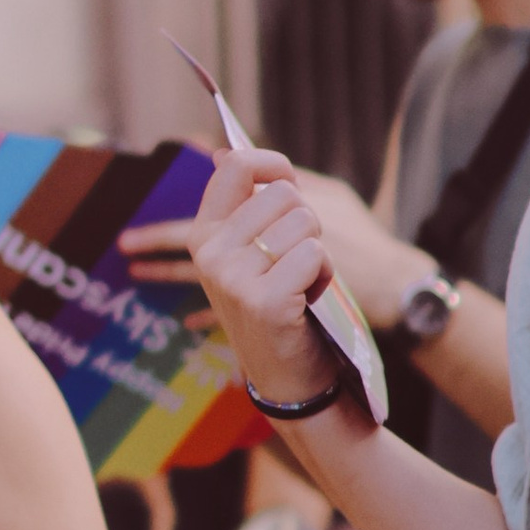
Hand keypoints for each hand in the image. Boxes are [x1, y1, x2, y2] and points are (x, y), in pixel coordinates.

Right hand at [183, 146, 368, 420]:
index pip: (236, 165)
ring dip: (318, 253)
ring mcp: (234, 278)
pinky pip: (314, 255)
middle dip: (307, 223)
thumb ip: (243, 205)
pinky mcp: (265, 300)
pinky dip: (325, 276)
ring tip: (302, 285)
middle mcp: (211, 254)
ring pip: (304, 222)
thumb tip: (223, 150)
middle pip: (284, 194)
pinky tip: (309, 302)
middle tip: (297, 263)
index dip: (274, 165)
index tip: (288, 183)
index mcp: (205, 235)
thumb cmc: (282, 306)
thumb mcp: (250, 255)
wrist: (290, 379)